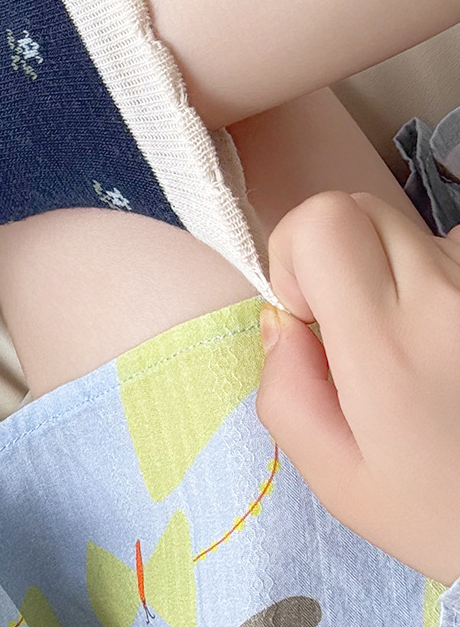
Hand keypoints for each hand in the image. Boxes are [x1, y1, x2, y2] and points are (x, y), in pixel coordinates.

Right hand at [255, 190, 459, 585]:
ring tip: (413, 335)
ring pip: (408, 229)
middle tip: (352, 321)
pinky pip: (453, 252)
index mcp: (388, 345)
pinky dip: (438, 280)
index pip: (323, 220)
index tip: (311, 313)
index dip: (296, 254)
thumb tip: (281, 323)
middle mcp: (445, 300)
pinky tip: (447, 336)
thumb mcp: (341, 483)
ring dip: (392, 267)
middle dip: (334, 254)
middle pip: (356, 208)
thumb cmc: (444, 515)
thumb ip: (285, 396)